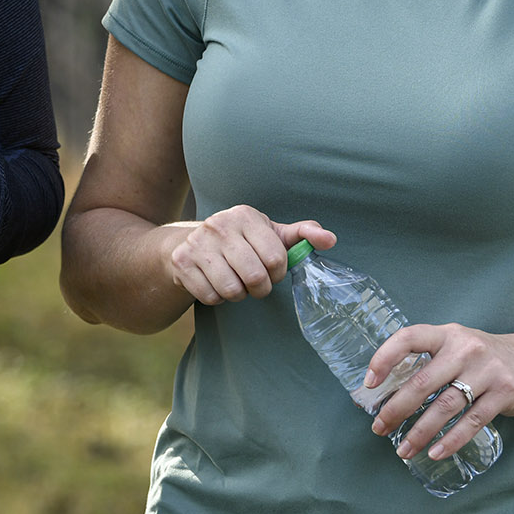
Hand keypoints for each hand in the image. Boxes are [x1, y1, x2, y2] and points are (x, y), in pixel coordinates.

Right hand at [168, 206, 334, 305]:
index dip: (278, 273)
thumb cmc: (240, 241)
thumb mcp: (270, 233)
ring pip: (232, 290)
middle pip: (254, 277)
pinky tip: (215, 284)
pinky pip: (210, 297)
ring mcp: (198, 243)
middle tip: (255, 284)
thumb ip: (302, 234)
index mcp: (245, 216)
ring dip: (238, 295)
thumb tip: (331, 239)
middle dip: (259, 289)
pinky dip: (217, 298)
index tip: (271, 270)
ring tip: (235, 283)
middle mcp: (219, 225)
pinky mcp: (181, 262)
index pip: (276, 258)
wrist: (190, 243)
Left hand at [365, 322, 513, 459]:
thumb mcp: (455, 345)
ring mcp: (486, 371)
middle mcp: (465, 349)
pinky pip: (472, 422)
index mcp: (446, 334)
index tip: (369, 383)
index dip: (385, 358)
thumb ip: (427, 360)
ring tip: (403, 449)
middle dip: (396, 409)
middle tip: (379, 427)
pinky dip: (451, 440)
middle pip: (423, 382)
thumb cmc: (481, 357)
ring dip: (420, 432)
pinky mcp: (503, 394)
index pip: (408, 338)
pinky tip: (434, 452)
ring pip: (445, 406)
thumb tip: (387, 389)